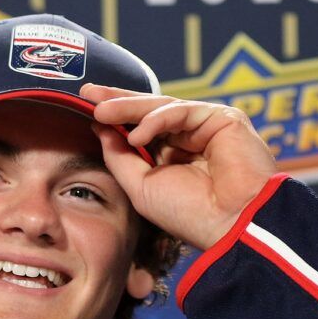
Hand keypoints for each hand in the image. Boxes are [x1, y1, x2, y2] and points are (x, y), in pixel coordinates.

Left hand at [81, 83, 277, 250]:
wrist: (230, 225)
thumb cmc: (190, 214)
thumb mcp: (141, 186)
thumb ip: (120, 157)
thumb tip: (100, 127)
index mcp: (173, 157)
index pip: (141, 129)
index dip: (115, 118)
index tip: (87, 106)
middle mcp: (191, 140)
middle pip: (149, 112)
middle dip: (118, 101)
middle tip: (88, 93)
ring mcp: (208, 127)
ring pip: (163, 108)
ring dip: (129, 107)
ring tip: (101, 112)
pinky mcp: (224, 119)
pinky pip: (183, 110)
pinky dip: (157, 119)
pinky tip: (137, 134)